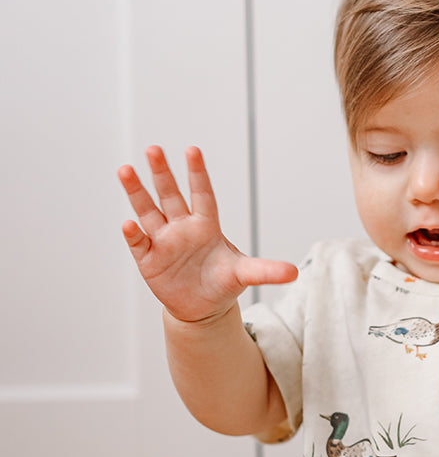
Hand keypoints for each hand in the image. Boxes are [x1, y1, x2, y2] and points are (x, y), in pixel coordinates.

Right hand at [120, 146, 297, 322]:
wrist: (201, 308)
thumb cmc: (222, 282)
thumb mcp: (245, 275)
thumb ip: (266, 271)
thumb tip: (295, 272)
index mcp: (206, 225)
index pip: (202, 194)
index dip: (198, 174)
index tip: (193, 150)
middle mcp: (182, 227)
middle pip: (170, 195)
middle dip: (162, 173)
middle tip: (154, 149)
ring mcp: (163, 241)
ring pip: (148, 211)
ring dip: (137, 192)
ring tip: (125, 169)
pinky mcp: (148, 258)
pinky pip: (139, 242)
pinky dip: (132, 234)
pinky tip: (128, 224)